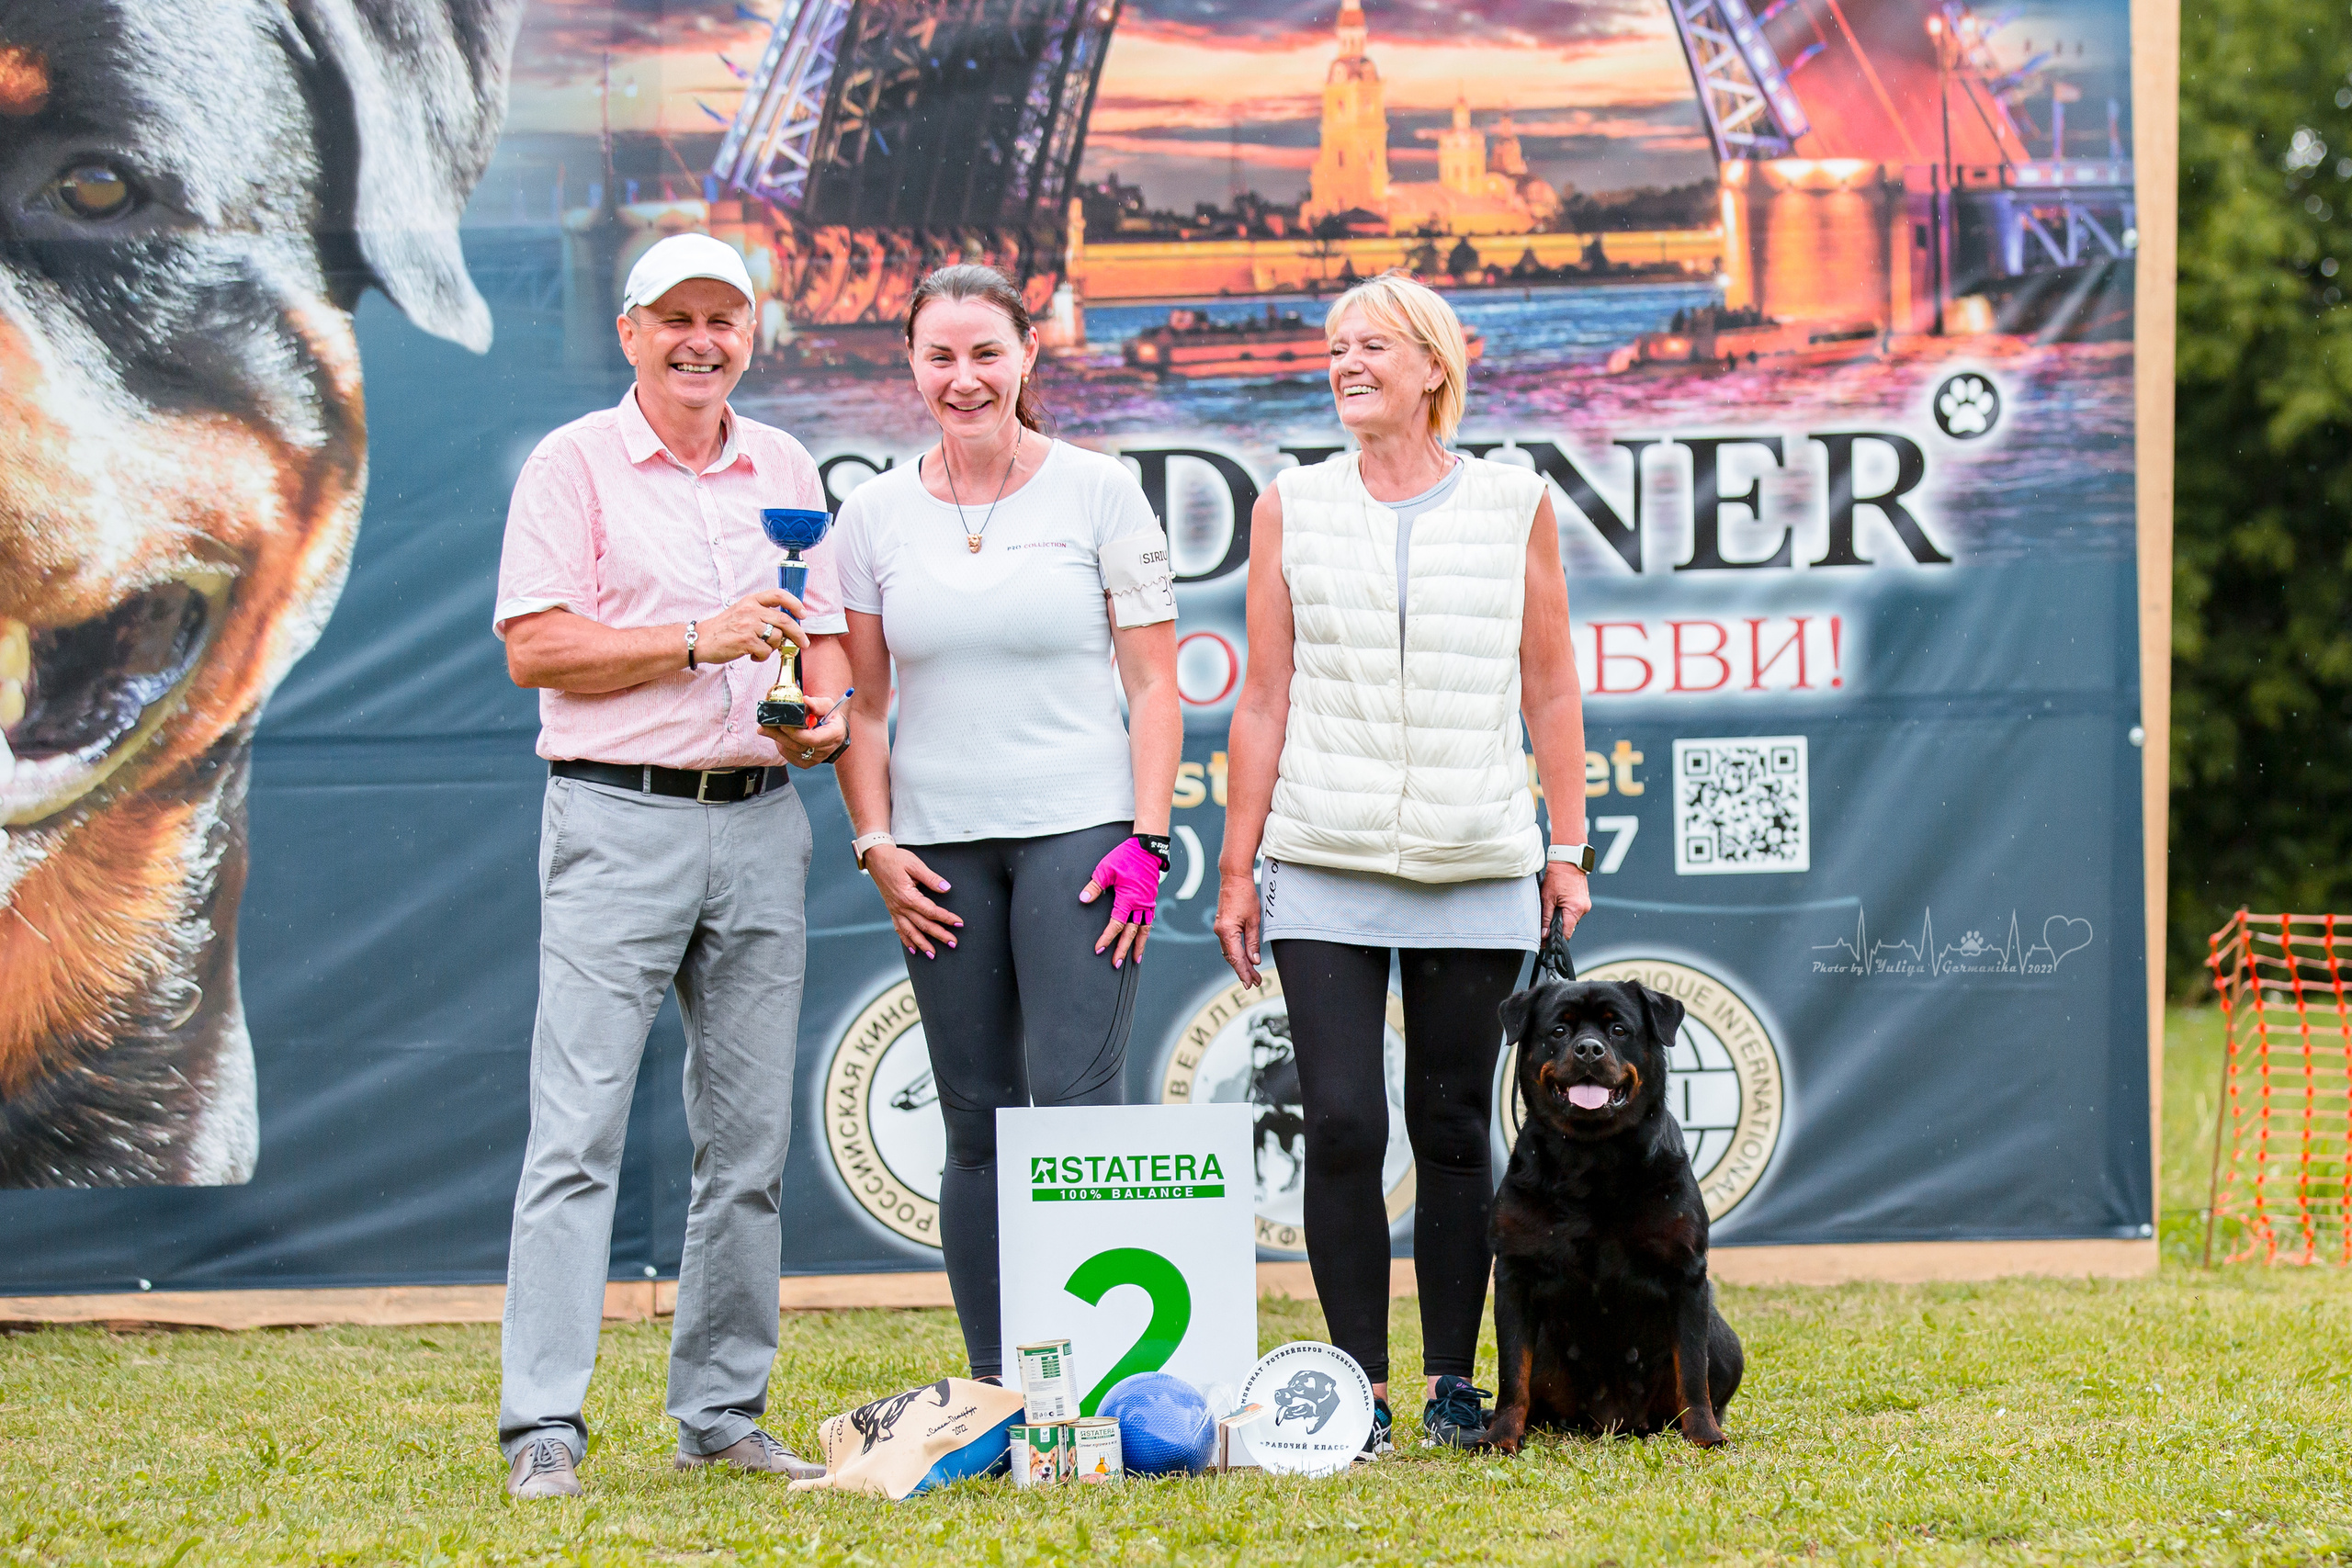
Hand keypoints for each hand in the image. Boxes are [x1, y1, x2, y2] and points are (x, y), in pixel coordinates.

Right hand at [697, 588, 808, 666]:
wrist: (701, 640)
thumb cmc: (723, 629)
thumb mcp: (741, 612)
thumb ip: (761, 614)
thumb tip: (786, 626)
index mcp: (750, 601)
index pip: (778, 595)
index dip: (794, 603)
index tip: (803, 613)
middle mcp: (750, 610)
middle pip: (785, 620)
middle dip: (798, 634)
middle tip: (803, 642)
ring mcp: (748, 625)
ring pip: (776, 637)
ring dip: (773, 647)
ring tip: (761, 649)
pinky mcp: (746, 641)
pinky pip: (766, 651)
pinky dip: (762, 657)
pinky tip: (752, 655)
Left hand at [765, 692, 846, 768]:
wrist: (834, 732)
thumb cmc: (831, 718)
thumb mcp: (829, 706)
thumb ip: (818, 703)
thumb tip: (805, 700)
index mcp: (833, 735)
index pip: (812, 739)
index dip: (796, 733)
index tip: (783, 724)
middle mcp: (825, 750)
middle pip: (798, 746)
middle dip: (779, 735)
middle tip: (765, 726)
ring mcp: (815, 759)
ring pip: (791, 751)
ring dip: (777, 739)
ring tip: (767, 728)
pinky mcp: (805, 763)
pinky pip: (789, 755)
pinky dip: (781, 745)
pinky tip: (778, 735)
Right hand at [865, 844, 960, 958]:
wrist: (876, 858)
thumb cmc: (896, 859)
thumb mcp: (915, 864)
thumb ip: (931, 878)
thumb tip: (946, 888)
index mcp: (908, 896)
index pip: (931, 911)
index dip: (946, 918)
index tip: (958, 923)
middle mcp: (900, 907)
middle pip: (923, 925)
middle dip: (939, 935)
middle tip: (953, 943)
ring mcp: (895, 910)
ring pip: (910, 931)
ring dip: (922, 944)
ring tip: (933, 954)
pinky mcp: (892, 910)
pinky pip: (899, 929)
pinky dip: (906, 940)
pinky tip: (913, 949)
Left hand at [1079, 837, 1163, 967]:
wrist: (1147, 849)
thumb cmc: (1126, 857)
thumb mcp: (1106, 869)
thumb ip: (1094, 887)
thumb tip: (1083, 900)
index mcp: (1129, 899)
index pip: (1116, 924)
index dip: (1107, 938)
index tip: (1099, 949)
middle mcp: (1141, 904)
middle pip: (1131, 932)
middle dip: (1123, 949)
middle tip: (1116, 964)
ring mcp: (1148, 903)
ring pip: (1144, 929)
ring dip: (1139, 945)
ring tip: (1135, 959)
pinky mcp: (1151, 900)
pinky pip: (1149, 921)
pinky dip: (1145, 932)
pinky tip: (1142, 939)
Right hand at [1212, 866, 1262, 987]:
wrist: (1234, 878)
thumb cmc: (1245, 895)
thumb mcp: (1254, 920)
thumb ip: (1253, 942)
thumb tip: (1254, 960)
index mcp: (1227, 931)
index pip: (1236, 958)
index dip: (1243, 972)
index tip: (1250, 983)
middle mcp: (1220, 932)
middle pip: (1232, 958)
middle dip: (1244, 971)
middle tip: (1255, 982)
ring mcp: (1220, 929)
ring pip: (1230, 952)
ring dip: (1241, 963)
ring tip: (1253, 974)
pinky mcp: (1222, 926)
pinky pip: (1229, 944)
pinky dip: (1237, 953)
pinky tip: (1245, 959)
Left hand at [1541, 863, 1590, 944]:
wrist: (1568, 862)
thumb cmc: (1557, 877)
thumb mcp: (1547, 898)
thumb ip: (1545, 917)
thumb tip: (1544, 933)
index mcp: (1574, 909)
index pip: (1566, 933)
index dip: (1555, 939)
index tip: (1546, 942)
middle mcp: (1583, 909)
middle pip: (1569, 927)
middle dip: (1557, 928)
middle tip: (1545, 928)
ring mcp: (1585, 905)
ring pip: (1572, 920)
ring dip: (1562, 919)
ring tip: (1552, 911)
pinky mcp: (1585, 902)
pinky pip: (1575, 912)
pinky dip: (1567, 912)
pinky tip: (1559, 905)